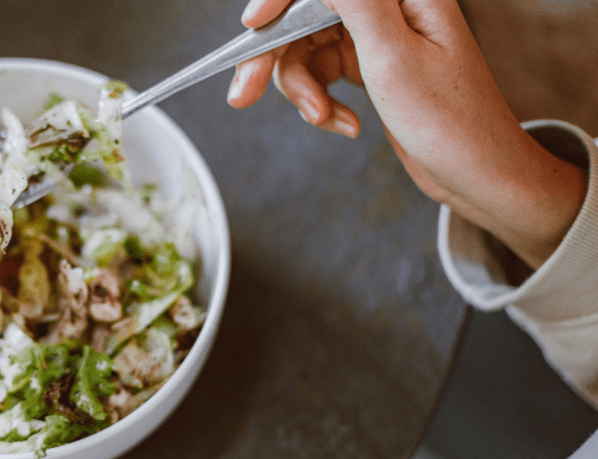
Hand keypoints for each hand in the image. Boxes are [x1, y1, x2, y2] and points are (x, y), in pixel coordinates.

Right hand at [228, 0, 586, 268]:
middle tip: (245, 93)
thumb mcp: (394, 57)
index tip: (252, 28)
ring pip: (307, 50)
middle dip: (275, 58)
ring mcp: (378, 37)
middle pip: (305, 17)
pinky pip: (322, 75)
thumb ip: (355, 2)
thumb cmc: (452, 122)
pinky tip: (346, 125)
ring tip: (322, 119)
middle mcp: (389, 8)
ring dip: (303, 91)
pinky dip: (322, 103)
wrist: (479, 175)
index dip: (279, 1)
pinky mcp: (371, 66)